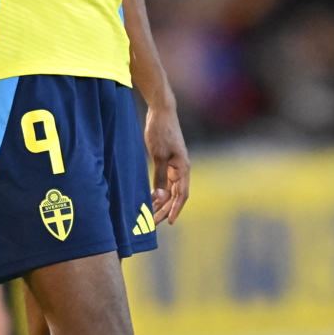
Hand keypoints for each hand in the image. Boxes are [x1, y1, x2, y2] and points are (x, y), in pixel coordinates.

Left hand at [145, 103, 189, 224]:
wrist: (161, 111)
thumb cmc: (161, 131)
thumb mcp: (159, 155)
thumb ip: (160, 177)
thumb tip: (160, 198)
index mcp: (183, 168)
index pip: (182, 194)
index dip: (175, 209)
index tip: (168, 222)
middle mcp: (181, 168)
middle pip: (175, 195)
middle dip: (165, 209)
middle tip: (153, 223)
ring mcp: (175, 165)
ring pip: (170, 189)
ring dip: (162, 202)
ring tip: (150, 214)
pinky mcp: (168, 161)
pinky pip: (165, 181)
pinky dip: (159, 190)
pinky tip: (151, 198)